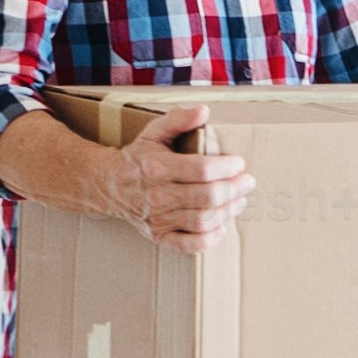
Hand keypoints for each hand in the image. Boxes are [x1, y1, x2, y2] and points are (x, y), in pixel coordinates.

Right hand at [93, 104, 252, 250]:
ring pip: (202, 220)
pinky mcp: (159, 235)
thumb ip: (178, 119)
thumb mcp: (154, 131)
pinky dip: (209, 239)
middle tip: (248, 182)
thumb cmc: (139, 157)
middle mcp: (157, 195)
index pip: (202, 169)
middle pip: (207, 196)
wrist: (110, 184)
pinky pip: (188, 245)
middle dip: (234, 189)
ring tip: (239, 200)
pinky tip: (221, 226)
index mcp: (158, 167)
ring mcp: (158, 218)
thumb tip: (204, 112)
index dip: (226, 168)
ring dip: (227, 211)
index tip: (239, 163)